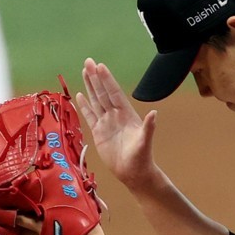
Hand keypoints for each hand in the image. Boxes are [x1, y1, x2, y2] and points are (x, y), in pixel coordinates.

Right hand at [75, 58, 158, 190]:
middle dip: (95, 77)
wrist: (133, 173)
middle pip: (103, 92)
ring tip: (84, 71)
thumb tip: (154, 114)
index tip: (100, 66)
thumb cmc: (141, 158)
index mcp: (126, 114)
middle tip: (88, 61)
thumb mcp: (145, 143)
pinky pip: (90, 115)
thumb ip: (148, 128)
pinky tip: (80, 94)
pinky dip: (84, 105)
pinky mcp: (99, 132)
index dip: (107, 80)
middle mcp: (115, 115)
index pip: (114, 93)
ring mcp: (106, 122)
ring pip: (96, 100)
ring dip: (90, 86)